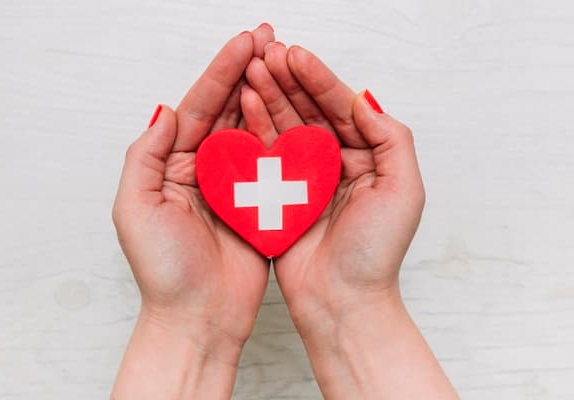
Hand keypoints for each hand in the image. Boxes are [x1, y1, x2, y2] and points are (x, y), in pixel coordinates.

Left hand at [111, 24, 274, 398]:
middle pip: (227, 110)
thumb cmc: (164, 272)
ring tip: (286, 63)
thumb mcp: (135, 209)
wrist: (198, 318)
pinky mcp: (260, 204)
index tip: (244, 43)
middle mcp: (203, 170)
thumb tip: (167, 111)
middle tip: (270, 39)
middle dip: (247, 72)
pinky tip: (298, 111)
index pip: (200, 108)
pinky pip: (273, 163)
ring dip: (267, 95)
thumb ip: (147, 156)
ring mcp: (234, 185)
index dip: (220, 72)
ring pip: (252, 130)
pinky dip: (284, 136)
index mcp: (173, 166)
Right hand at [242, 43, 456, 397]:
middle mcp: (336, 163)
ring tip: (250, 72)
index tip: (296, 56)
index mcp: (368, 157)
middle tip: (266, 55)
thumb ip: (391, 139)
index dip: (319, 79)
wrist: (342, 302)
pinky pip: (267, 156)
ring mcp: (306, 178)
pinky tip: (243, 108)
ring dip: (269, 98)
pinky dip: (256, 130)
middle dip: (289, 81)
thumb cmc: (375, 254)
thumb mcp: (403, 190)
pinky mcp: (280, 195)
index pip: (341, 107)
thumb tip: (363, 99)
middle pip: (310, 111)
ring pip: (286, 127)